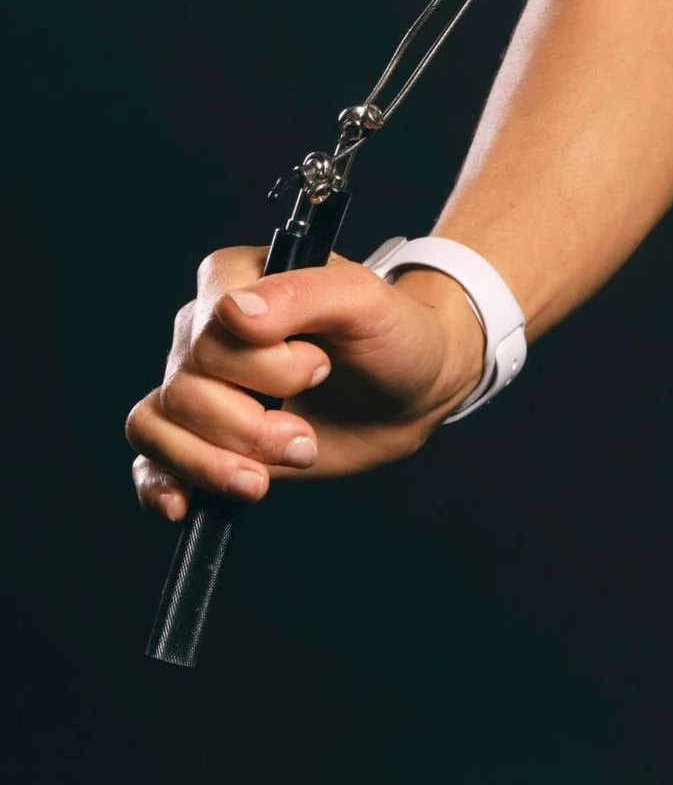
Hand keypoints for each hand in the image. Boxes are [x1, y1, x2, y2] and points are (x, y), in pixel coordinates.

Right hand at [126, 248, 488, 522]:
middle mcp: (205, 329)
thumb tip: (231, 312)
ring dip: (215, 461)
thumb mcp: (366, 301)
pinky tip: (182, 506)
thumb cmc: (392, 334)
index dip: (263, 365)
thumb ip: (303, 294)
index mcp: (236, 278)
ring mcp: (200, 385)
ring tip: (270, 473)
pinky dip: (158, 483)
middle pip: (185, 388)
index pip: (209, 331)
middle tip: (305, 437)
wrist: (410, 391)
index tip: (319, 368)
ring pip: (157, 425)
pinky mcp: (202, 435)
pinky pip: (149, 457)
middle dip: (249, 427)